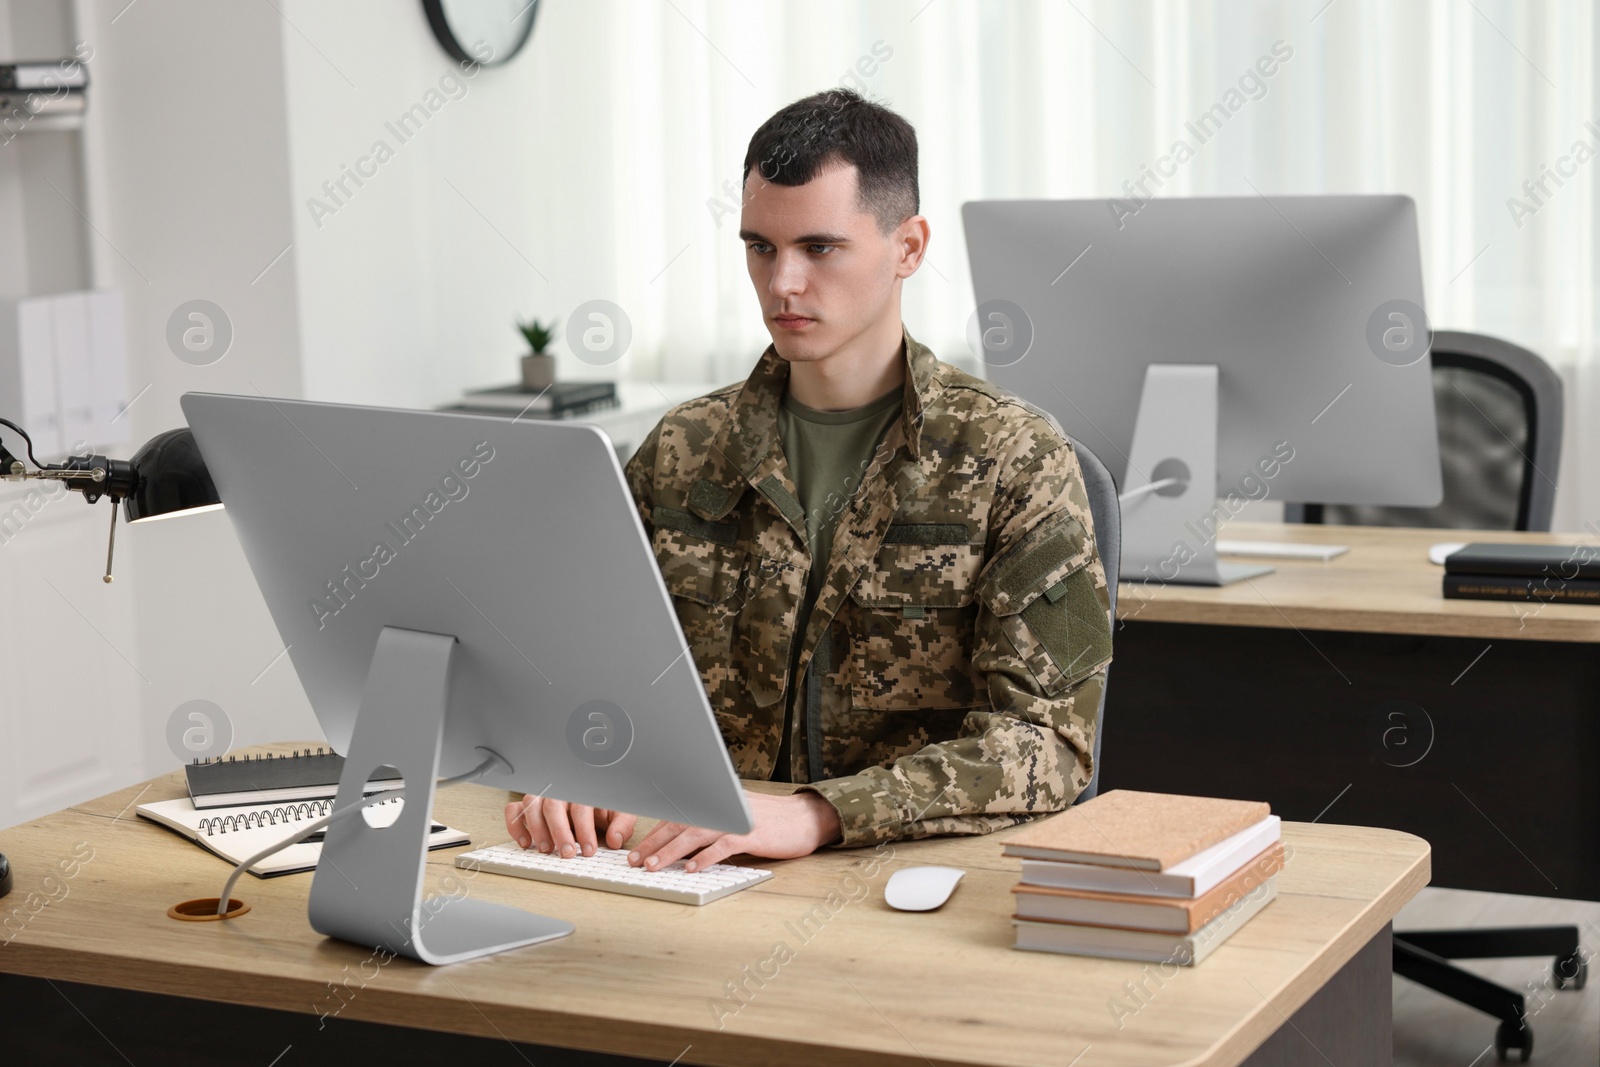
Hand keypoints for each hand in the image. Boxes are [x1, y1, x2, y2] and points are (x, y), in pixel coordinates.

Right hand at [504, 795, 637, 857]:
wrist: (592, 798)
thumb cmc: (602, 807)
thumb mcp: (618, 812)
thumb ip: (621, 824)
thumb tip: (615, 839)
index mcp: (584, 791)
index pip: (580, 807)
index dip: (584, 830)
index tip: (588, 850)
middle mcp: (561, 792)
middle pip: (553, 806)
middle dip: (560, 832)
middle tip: (567, 853)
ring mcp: (543, 797)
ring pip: (532, 804)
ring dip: (537, 828)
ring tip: (546, 849)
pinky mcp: (529, 806)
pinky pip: (514, 809)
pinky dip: (516, 825)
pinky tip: (525, 842)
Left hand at [627, 790, 841, 872]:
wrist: (807, 818)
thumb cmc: (773, 821)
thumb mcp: (738, 817)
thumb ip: (715, 825)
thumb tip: (686, 844)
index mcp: (716, 803)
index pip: (679, 816)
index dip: (656, 832)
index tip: (638, 849)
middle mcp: (722, 807)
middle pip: (681, 823)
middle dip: (655, 843)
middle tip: (636, 860)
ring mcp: (736, 819)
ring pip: (696, 833)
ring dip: (671, 851)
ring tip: (653, 866)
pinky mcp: (752, 834)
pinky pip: (723, 845)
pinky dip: (706, 856)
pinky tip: (692, 868)